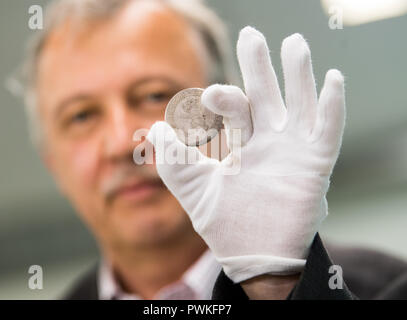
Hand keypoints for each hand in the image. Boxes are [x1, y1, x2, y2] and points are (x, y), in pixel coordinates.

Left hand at [146, 26, 344, 282]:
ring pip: (299, 104)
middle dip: (259, 67)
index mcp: (243, 144)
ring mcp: (294, 152)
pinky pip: (328, 131)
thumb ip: (173, 160)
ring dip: (298, 75)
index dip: (222, 97)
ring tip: (293, 43)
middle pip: (266, 96)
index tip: (205, 96)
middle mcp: (269, 142)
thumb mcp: (194, 190)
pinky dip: (332, 107)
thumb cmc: (226, 226)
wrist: (254, 258)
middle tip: (251, 36)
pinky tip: (332, 79)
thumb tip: (154, 127)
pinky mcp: (315, 166)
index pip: (235, 108)